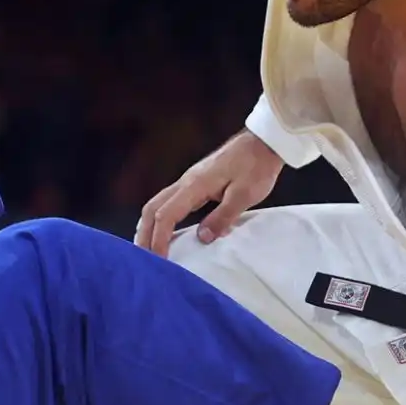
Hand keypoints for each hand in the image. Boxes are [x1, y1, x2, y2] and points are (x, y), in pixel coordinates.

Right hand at [135, 130, 282, 255]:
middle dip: (144, 234)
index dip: (159, 240)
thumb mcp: (244, 195)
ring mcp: (189, 181)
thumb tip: (202, 238)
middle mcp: (185, 182)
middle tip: (142, 260)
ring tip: (147, 248)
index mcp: (194, 186)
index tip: (159, 262)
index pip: (166, 216)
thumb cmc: (256, 167)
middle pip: (152, 208)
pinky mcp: (195, 182)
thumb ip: (223, 217)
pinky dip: (160, 219)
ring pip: (157, 204)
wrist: (263, 143)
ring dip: (149, 226)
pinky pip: (169, 202)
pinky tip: (164, 231)